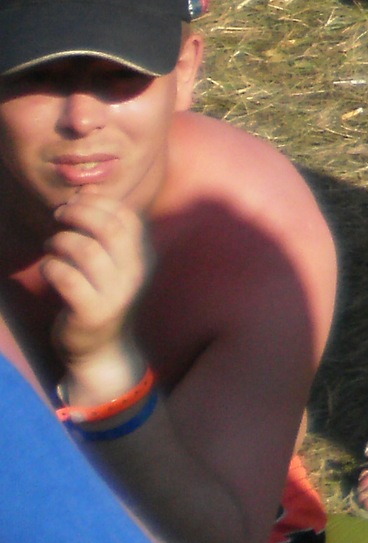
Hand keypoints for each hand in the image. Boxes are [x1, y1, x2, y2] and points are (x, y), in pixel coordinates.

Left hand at [44, 198, 153, 396]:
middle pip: (109, 228)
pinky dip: (51, 267)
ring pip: (85, 250)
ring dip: (60, 240)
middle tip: (58, 214)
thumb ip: (106, 233)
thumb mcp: (115, 264)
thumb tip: (89, 192)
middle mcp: (135, 273)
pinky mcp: (91, 312)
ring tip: (51, 244)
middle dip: (79, 213)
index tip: (77, 201)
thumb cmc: (103, 299)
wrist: (103, 351)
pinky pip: (67, 279)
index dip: (99, 202)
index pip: (127, 217)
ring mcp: (115, 294)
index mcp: (144, 257)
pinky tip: (47, 268)